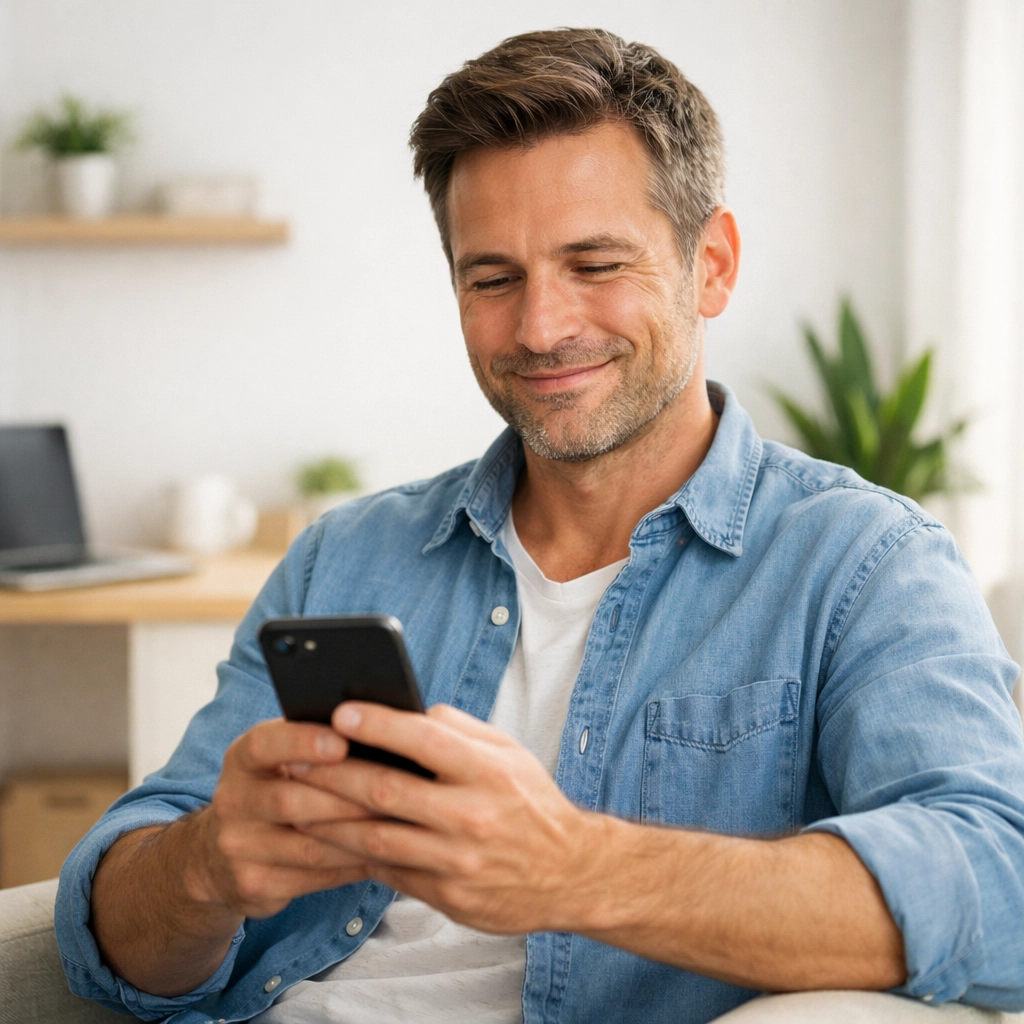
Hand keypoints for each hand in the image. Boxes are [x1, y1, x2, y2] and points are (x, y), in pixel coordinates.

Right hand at [189, 718, 381, 918]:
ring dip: (358, 837)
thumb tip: (378, 729)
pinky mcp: (253, 885)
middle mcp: (232, 801)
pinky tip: (382, 855)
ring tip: (398, 826)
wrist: (219, 855)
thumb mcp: (279, 759)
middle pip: (290, 800)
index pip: (265, 744)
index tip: (343, 742)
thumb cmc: (276, 788)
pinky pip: (314, 877)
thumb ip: (316, 742)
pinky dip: (352, 865)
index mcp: (242, 759)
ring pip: (308, 845)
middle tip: (394, 792)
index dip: (303, 742)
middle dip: (346, 798)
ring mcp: (238, 847)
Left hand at [295, 702, 601, 933]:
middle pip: (386, 792)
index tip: (339, 713)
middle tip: (293, 759)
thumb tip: (410, 712)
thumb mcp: (509, 753)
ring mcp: (458, 862)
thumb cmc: (531, 803)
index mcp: (488, 772)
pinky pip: (389, 872)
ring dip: (328, 820)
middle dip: (332, 774)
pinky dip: (354, 854)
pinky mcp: (448, 898)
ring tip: (295, 803)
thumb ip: (460, 729)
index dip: (378, 724)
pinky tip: (328, 839)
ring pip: (376, 839)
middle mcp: (473, 816)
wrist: (571, 874)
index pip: (425, 739)